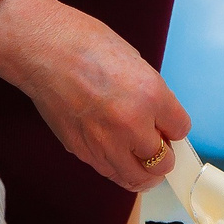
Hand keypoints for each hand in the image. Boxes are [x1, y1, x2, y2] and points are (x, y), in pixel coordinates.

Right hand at [0, 0, 185, 189]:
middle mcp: (132, 125)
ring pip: (136, 178)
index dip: (174, 127)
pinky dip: (117, 166)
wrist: (43, 50)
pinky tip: (115, 152)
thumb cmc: (85, 45)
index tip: (167, 124)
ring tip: (139, 158)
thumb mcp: (136, 64)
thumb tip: (158, 120)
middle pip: (162, 163)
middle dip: (163, 155)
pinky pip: (109, 171)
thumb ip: (151, 97)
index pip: (180, 130)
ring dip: (142, 169)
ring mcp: (105, 143)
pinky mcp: (82, 151)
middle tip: (156, 145)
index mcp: (152, 96)